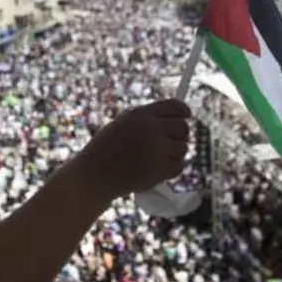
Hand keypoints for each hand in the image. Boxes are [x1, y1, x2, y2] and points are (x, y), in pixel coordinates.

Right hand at [76, 99, 190, 197]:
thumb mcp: (123, 123)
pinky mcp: (160, 170)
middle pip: (183, 128)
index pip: (174, 106)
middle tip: (170, 141)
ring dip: (175, 152)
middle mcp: (151, 129)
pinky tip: (158, 169)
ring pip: (183, 148)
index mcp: (141, 115)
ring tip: (158, 157)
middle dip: (179, 134)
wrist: (95, 175)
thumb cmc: (105, 149)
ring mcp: (157, 150)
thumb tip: (174, 117)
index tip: (186, 115)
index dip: (183, 110)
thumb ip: (146, 119)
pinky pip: (179, 166)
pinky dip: (172, 169)